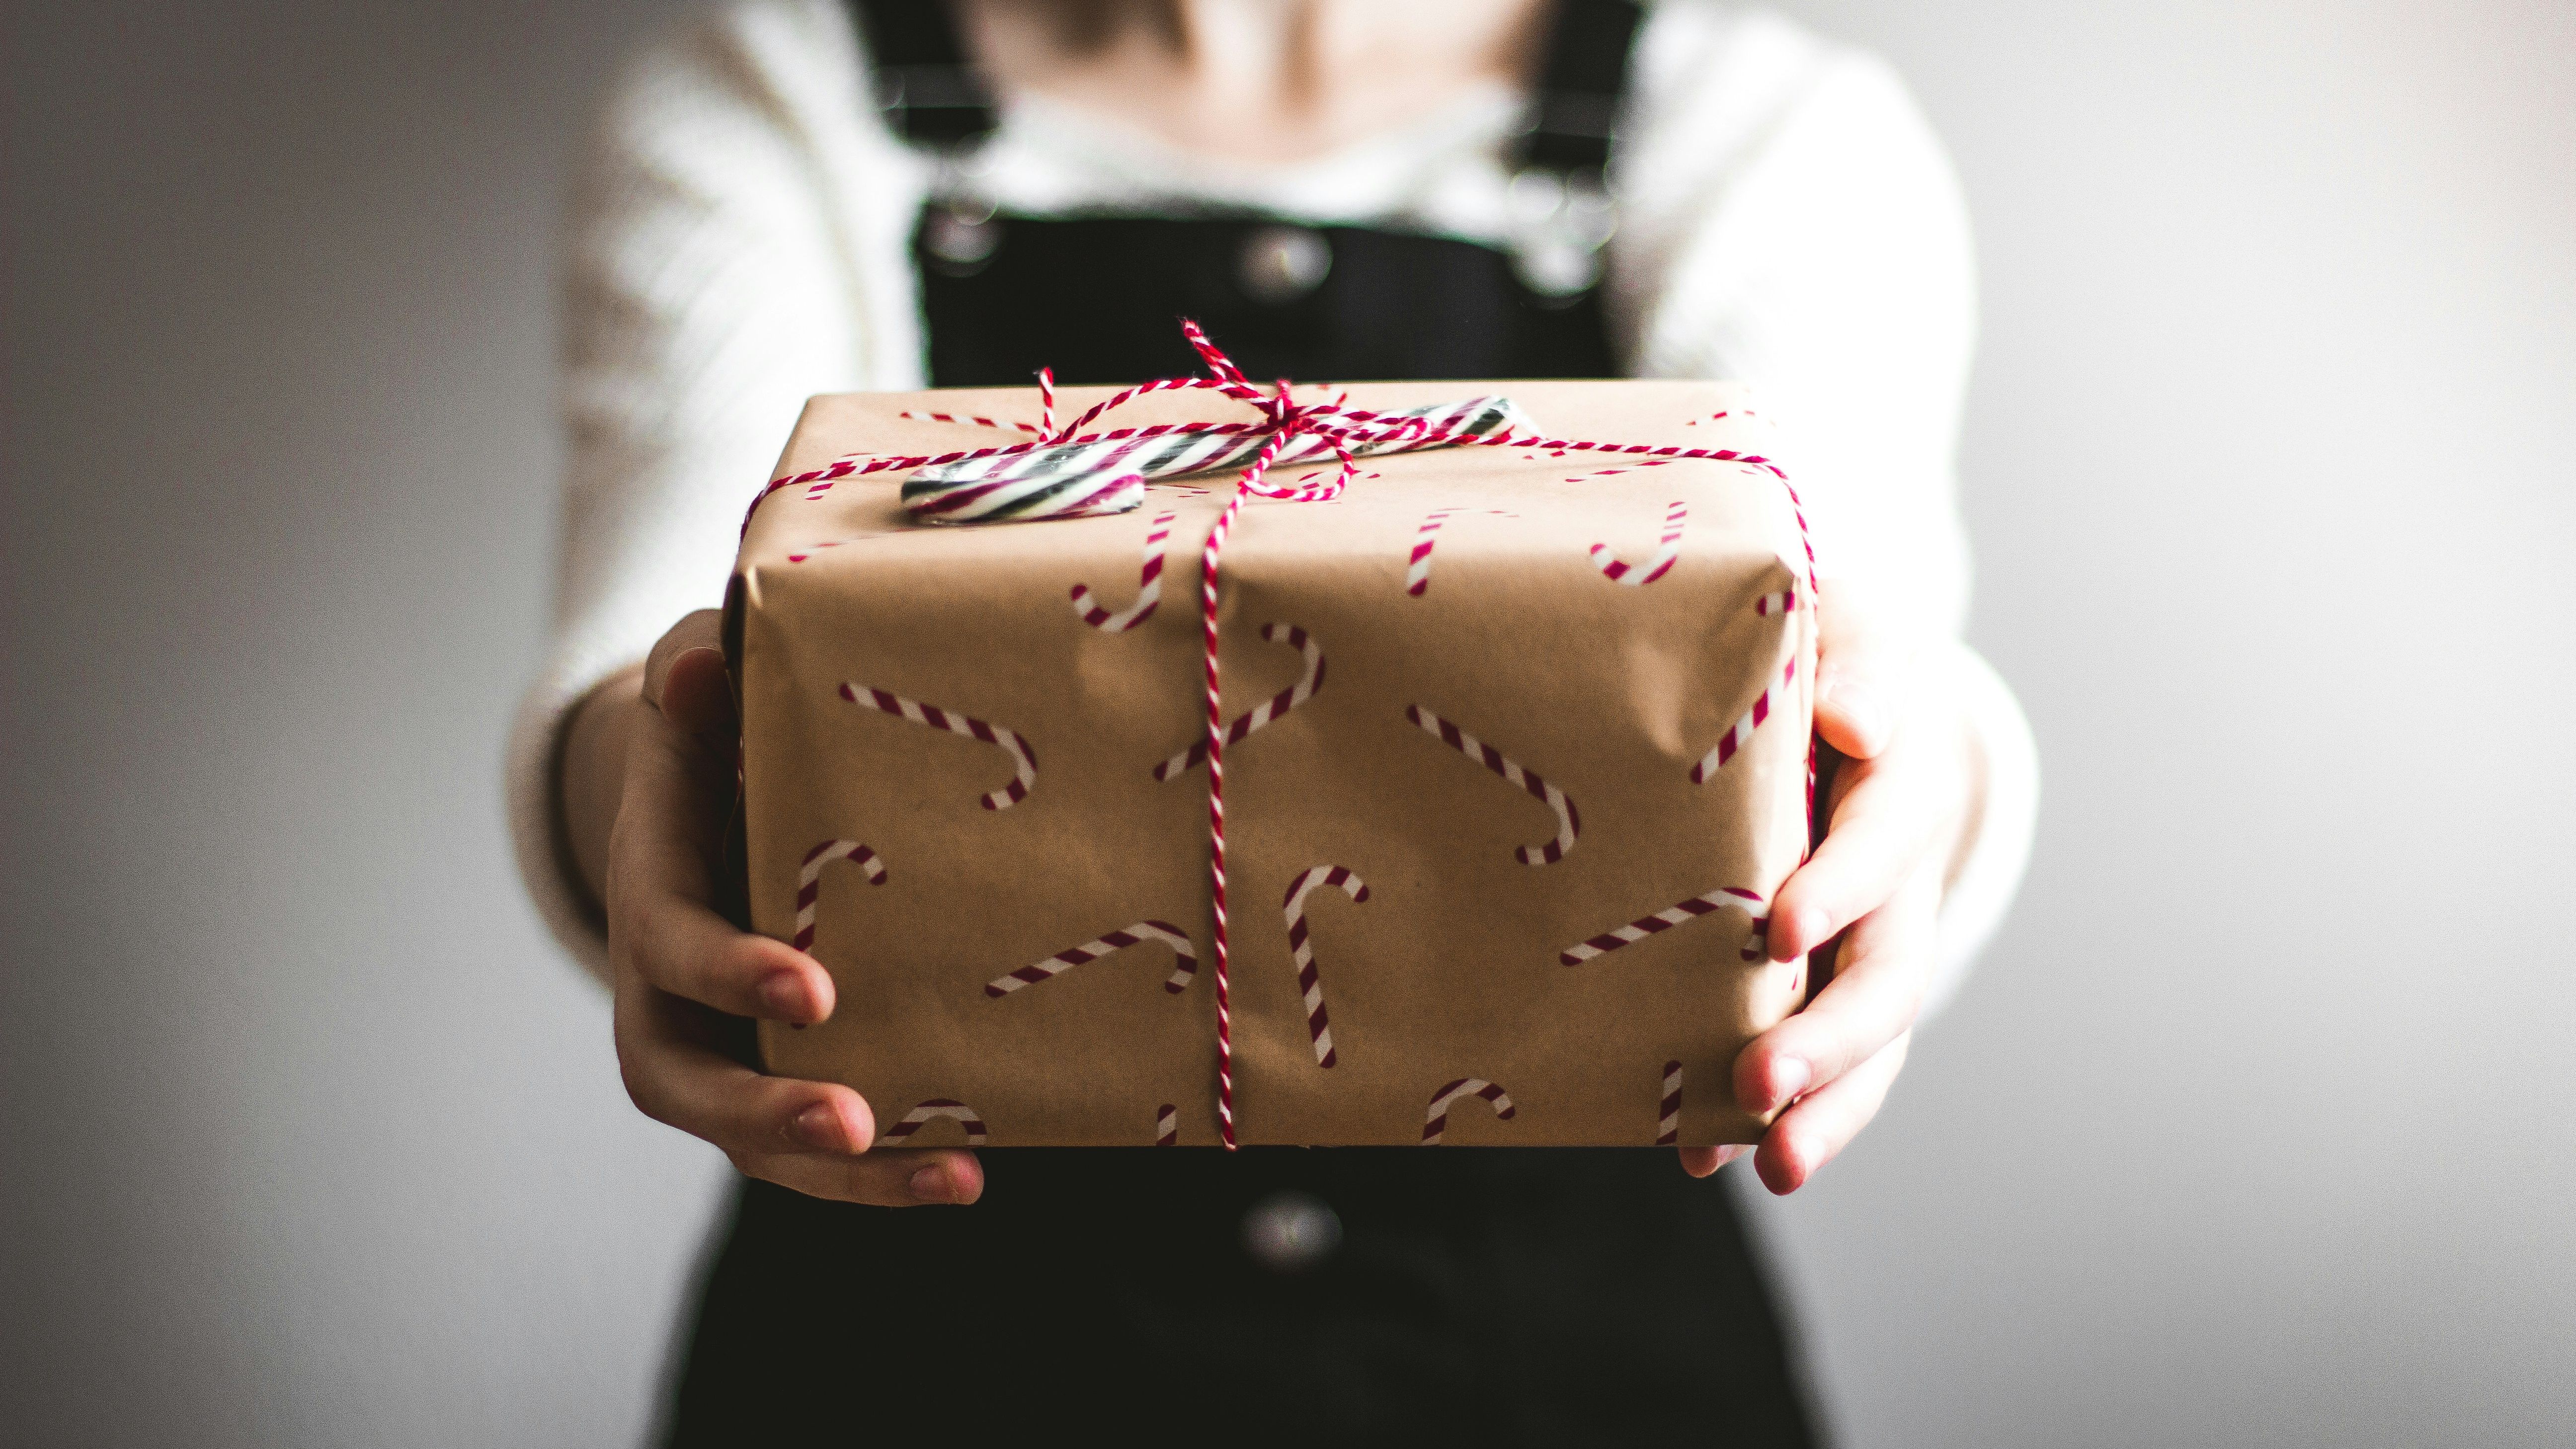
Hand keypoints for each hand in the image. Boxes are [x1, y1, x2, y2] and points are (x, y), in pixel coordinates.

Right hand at [594, 610, 983, 1205]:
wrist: (711, 790)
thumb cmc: (716, 730)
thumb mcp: (702, 685)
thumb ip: (700, 676)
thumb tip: (701, 667)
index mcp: (652, 891)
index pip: (672, 947)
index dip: (732, 972)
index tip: (815, 989)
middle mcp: (666, 991)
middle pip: (686, 1083)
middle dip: (765, 1111)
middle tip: (852, 1122)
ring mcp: (719, 1044)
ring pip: (751, 1140)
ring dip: (845, 1175)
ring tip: (952, 1177)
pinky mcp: (776, 1072)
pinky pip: (814, 1145)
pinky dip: (884, 1172)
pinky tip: (971, 1171)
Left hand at [1681, 582, 1979, 1193]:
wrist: (1852, 705)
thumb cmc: (1827, 656)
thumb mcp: (1844, 629)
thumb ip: (1851, 663)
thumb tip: (1853, 720)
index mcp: (1903, 786)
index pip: (1881, 841)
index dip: (1841, 885)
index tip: (1780, 928)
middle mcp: (1900, 883)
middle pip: (1885, 974)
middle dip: (1829, 1038)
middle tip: (1760, 1083)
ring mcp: (1871, 944)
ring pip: (1868, 1043)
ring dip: (1824, 1107)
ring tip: (1772, 1166)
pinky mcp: (1827, 984)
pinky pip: (1819, 1064)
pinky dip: (1773, 1115)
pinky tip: (1705, 1156)